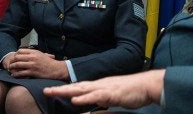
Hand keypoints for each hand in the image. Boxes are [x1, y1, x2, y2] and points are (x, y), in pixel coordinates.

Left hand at [1, 48, 65, 79]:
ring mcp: (32, 65)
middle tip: (10, 64)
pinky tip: (14, 75)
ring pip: (18, 65)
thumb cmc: (49, 62)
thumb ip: (33, 53)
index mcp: (34, 52)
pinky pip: (21, 73)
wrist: (55, 69)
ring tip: (10, 69)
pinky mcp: (33, 72)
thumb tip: (25, 52)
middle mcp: (32, 57)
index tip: (14, 58)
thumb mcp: (41, 54)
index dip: (15, 54)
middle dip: (12, 61)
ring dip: (12, 67)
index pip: (20, 51)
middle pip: (17, 57)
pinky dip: (16, 74)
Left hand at [43, 69, 165, 108]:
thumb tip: (92, 106)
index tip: (52, 91)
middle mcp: (100, 85)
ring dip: (67, 91)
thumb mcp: (113, 98)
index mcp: (99, 86)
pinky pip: (96, 96)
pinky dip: (84, 98)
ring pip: (82, 90)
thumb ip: (102, 101)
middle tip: (45, 90)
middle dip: (60, 89)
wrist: (147, 86)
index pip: (79, 88)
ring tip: (53, 92)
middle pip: (76, 87)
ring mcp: (105, 88)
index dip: (65, 89)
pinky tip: (75, 100)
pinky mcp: (112, 94)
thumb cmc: (133, 92)